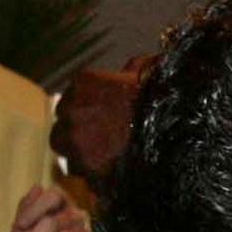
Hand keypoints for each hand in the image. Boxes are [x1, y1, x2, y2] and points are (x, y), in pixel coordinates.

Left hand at [50, 63, 146, 178]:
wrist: (167, 135)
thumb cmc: (157, 104)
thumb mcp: (146, 78)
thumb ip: (135, 68)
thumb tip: (145, 61)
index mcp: (83, 82)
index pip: (73, 95)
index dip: (87, 107)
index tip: (101, 115)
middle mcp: (70, 107)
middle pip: (64, 119)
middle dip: (77, 127)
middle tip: (99, 136)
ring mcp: (73, 136)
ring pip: (64, 144)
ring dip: (77, 148)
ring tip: (100, 155)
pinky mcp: (80, 161)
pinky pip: (76, 168)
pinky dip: (87, 170)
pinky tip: (104, 169)